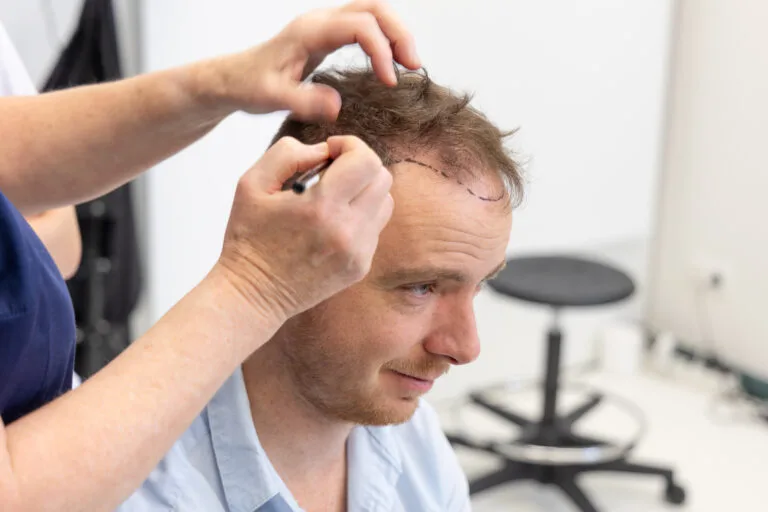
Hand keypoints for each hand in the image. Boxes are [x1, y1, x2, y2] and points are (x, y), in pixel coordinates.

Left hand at [194, 0, 420, 120]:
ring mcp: (325, 25)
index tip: (389, 82)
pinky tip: (389, 65)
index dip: (381, 51)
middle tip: (413, 66)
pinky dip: (384, 40)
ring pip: (373, 12)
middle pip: (375, 8)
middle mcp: (321, 21)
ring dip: (396, 34)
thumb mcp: (272, 98)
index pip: (360, 25)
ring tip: (409, 66)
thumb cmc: (250, 86)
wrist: (234, 79)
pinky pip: (365, 26)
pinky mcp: (328, 35)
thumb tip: (337, 107)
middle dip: (400, 33)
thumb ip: (303, 101)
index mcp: (310, 30)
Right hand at [216, 135, 393, 321]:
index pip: (365, 160)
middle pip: (382, 178)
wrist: (252, 295)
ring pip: (385, 203)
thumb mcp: (251, 184)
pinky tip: (331, 224)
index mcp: (322, 207)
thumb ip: (288, 154)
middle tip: (332, 172)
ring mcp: (359, 252)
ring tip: (334, 198)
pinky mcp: (360, 267)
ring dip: (364, 190)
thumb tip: (324, 151)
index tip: (330, 151)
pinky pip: (375, 228)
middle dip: (359, 165)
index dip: (350, 145)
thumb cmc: (248, 238)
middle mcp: (348, 230)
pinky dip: (360, 217)